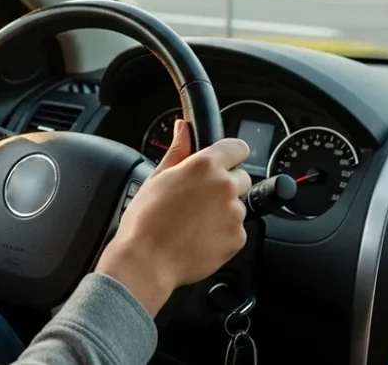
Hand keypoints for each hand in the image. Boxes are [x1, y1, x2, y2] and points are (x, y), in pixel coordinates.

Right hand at [96, 119, 251, 316]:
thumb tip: (183, 128)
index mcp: (204, 166)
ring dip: (222, 210)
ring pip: (237, 205)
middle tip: (198, 197)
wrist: (147, 259)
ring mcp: (234, 214)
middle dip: (224, 184)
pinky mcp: (238, 238)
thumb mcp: (157, 177)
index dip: (229, 154)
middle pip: (241, 177)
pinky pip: (236, 229)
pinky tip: (199, 235)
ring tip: (194, 220)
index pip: (237, 147)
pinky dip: (222, 232)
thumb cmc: (146, 218)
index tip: (223, 161)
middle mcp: (224, 187)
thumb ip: (178, 150)